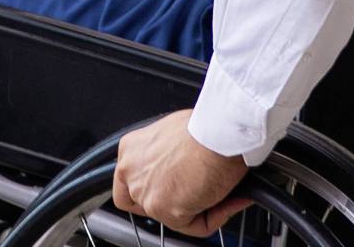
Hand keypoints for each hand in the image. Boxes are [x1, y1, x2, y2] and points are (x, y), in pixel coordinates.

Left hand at [112, 110, 249, 235]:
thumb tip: (184, 167)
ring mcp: (144, 192)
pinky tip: (226, 201)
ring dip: (197, 211)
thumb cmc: (202, 127)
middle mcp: (131, 170)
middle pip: (145, 203)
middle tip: (199, 195)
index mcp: (131, 149)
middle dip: (173, 203)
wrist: (216, 134)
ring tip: (219, 195)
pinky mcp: (163, 209)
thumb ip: (169, 155)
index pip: (128, 181)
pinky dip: (213, 217)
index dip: (151, 190)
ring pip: (170, 217)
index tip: (170, 191)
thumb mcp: (174, 133)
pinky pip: (193, 226)